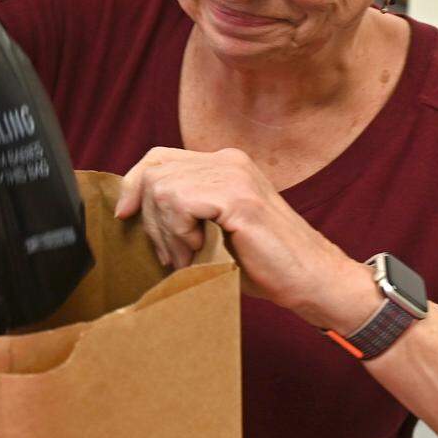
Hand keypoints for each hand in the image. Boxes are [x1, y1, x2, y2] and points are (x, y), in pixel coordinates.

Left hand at [115, 147, 379, 330]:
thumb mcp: (213, 229)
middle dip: (150, 219)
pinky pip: (180, 202)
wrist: (312, 281)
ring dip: (166, 231)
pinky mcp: (238, 197)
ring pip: (162, 187)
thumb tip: (131, 210)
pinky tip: (201, 249)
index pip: (158, 156)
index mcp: (223, 164)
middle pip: (154, 171)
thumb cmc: (263, 264)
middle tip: (171, 254)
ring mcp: (235, 175)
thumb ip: (184, 211)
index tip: (125, 216)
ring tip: (189, 255)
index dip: (133, 184)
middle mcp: (228, 160)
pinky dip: (179, 232)